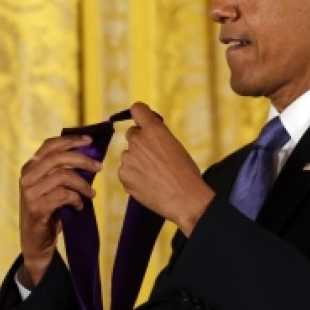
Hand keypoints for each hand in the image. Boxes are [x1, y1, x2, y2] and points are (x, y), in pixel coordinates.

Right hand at [18, 135, 100, 285]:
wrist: (36, 241)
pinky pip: (63, 195)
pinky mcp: (36, 208)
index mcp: (30, 167)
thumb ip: (63, 171)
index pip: (50, 145)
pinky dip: (76, 199)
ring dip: (82, 184)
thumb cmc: (49, 210)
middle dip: (82, 160)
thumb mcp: (52, 187)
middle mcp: (27, 177)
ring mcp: (30, 193)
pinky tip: (79, 206)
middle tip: (99, 167)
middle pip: (58, 158)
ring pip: (63, 176)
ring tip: (91, 194)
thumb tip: (90, 155)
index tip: (89, 141)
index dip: (70, 140)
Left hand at [119, 102, 214, 235]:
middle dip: (140, 143)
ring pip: (129, 156)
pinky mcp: (123, 175)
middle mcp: (138, 140)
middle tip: (153, 157)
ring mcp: (128, 158)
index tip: (141, 119)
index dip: (140, 114)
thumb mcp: (175, 146)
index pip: (138, 109)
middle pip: (132, 134)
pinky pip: (126, 172)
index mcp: (154, 130)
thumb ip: (159, 138)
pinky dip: (134, 177)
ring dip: (137, 162)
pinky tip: (148, 185)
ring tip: (154, 176)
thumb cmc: (186, 174)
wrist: (185, 199)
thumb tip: (150, 138)